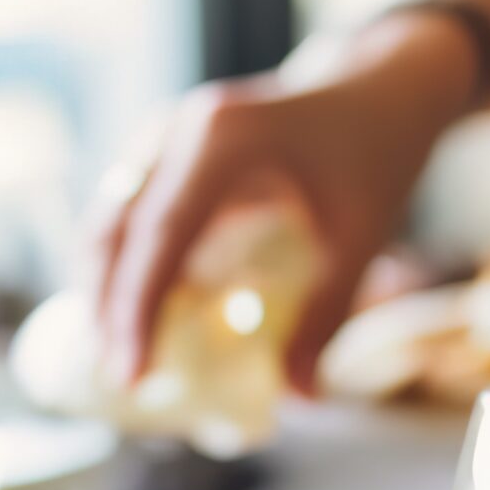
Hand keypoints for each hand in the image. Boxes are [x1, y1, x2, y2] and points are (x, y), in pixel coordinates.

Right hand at [91, 14, 475, 387]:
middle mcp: (183, 128)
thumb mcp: (361, 240)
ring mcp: (170, 133)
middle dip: (110, 305)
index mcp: (225, 139)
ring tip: (123, 354)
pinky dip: (131, 263)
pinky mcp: (170, 149)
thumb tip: (300, 399)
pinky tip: (144, 316)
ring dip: (108, 285)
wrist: (380, 89)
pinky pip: (133, 211)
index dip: (138, 308)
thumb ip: (327, 318)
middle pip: (117, 226)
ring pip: (112, 217)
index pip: (161, 233)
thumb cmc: (376, 157)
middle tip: (122, 376)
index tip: (134, 372)